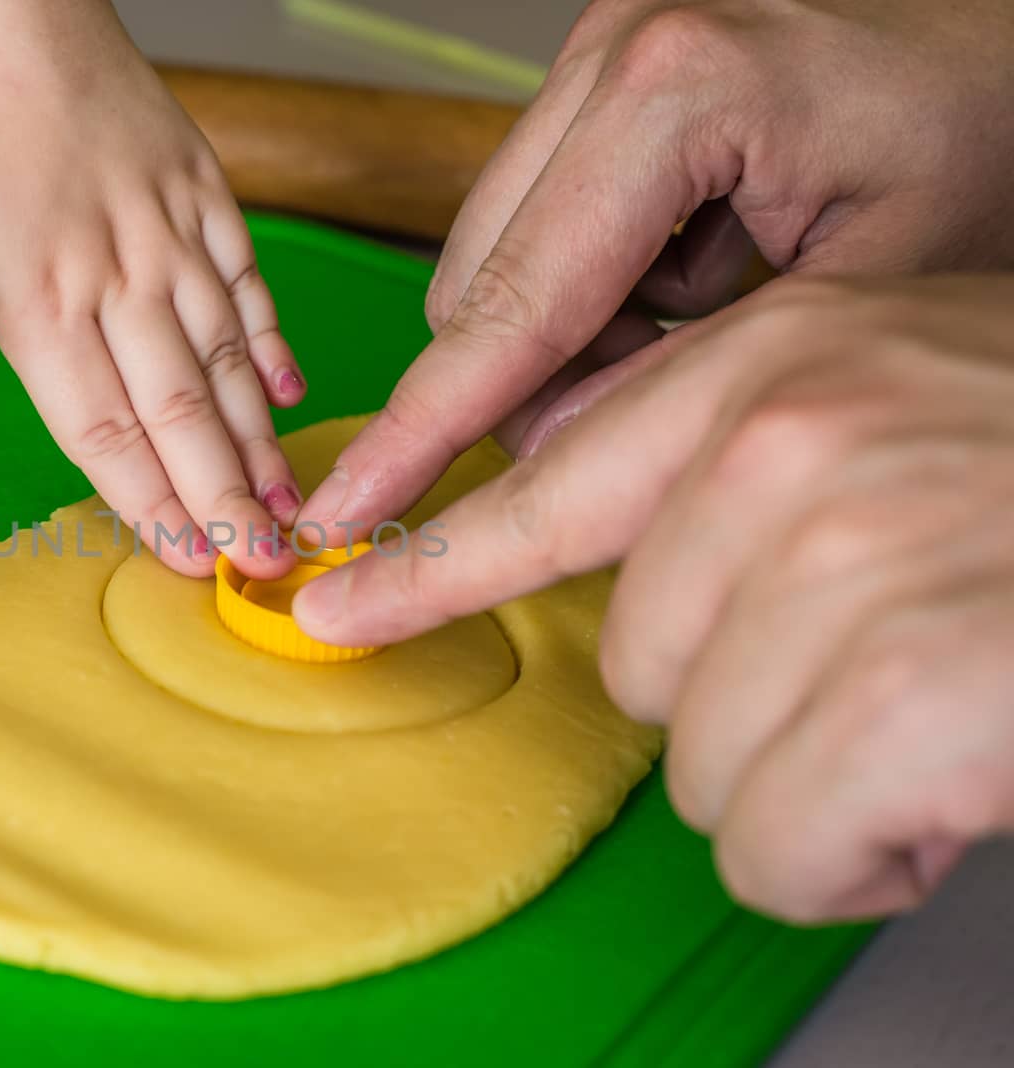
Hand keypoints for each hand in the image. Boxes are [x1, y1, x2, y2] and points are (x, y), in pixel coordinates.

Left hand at [0, 0, 306, 577]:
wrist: (6, 0)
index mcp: (41, 294)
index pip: (103, 425)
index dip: (147, 501)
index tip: (186, 562)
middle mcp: (117, 276)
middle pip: (178, 409)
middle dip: (223, 497)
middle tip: (264, 565)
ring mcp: (170, 236)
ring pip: (224, 358)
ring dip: (257, 439)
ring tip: (292, 506)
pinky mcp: (203, 195)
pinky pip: (249, 281)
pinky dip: (271, 340)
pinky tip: (289, 393)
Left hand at [295, 276, 1013, 922]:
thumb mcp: (884, 407)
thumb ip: (732, 467)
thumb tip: (621, 562)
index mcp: (765, 370)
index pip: (539, 492)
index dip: (422, 565)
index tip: (330, 604)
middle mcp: (787, 445)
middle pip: (643, 668)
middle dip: (754, 696)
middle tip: (892, 651)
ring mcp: (845, 556)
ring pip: (707, 769)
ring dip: (816, 774)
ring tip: (935, 704)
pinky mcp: (914, 684)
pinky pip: (774, 844)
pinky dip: (855, 849)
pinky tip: (946, 779)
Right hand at [298, 0, 1013, 535]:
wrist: (1013, 36)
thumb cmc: (984, 134)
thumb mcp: (870, 288)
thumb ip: (700, 380)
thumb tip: (558, 442)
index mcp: (674, 93)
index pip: (512, 307)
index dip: (425, 429)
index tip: (351, 510)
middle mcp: (609, 59)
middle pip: (477, 289)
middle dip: (535, 383)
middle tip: (654, 404)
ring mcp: (595, 62)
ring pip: (493, 264)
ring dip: (568, 335)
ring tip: (701, 316)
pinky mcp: (598, 81)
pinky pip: (533, 228)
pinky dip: (590, 289)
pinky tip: (690, 274)